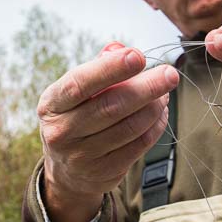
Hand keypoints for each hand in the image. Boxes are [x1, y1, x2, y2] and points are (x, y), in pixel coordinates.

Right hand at [38, 41, 179, 221]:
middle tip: (169, 74)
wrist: (67, 172)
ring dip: (154, 106)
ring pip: (130, 127)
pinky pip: (139, 145)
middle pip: (111, 106)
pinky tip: (160, 112)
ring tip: (164, 92)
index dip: (110, 69)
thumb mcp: (74, 94)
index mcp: (52, 105)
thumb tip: (120, 49)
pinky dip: (156, 125)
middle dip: (146, 87)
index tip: (138, 56)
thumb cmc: (75, 118)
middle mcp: (62, 131)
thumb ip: (97, 68)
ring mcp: (82, 155)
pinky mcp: (104, 172)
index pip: (79, 84)